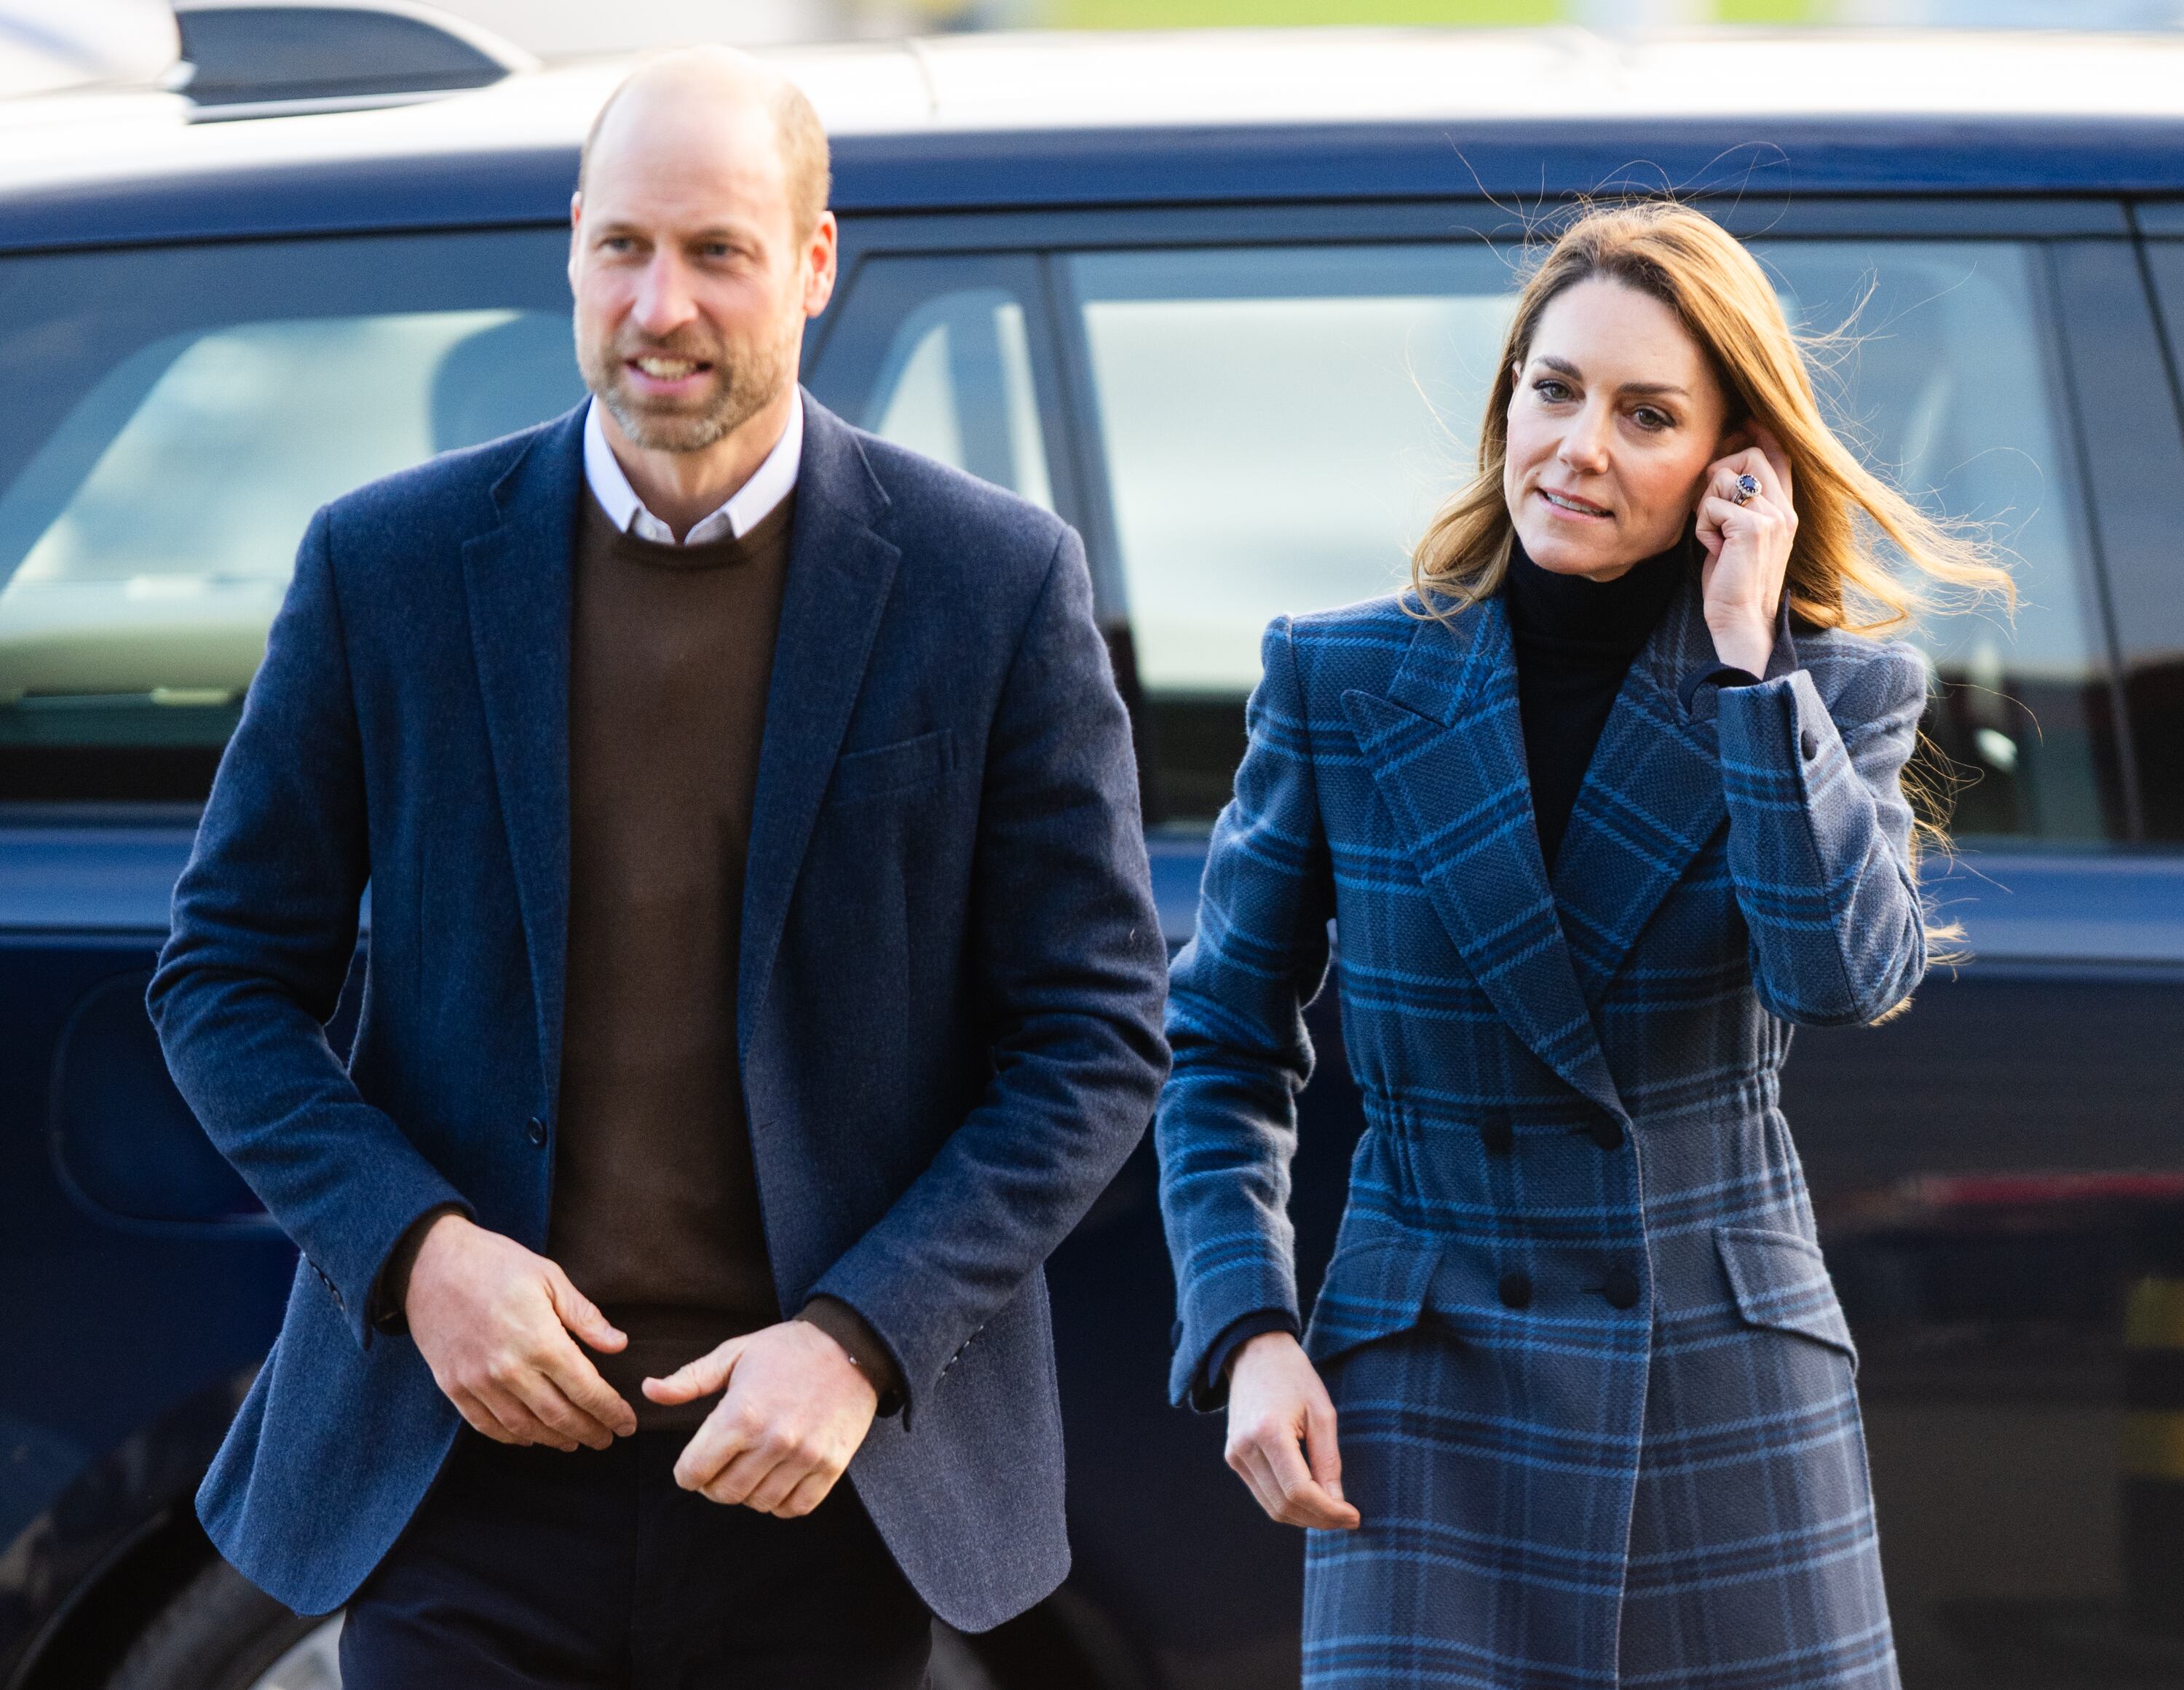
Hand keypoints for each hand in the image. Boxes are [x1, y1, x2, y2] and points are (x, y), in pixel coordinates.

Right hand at [403, 1212, 636, 1450]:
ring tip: (574, 1441)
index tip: (627, 1424)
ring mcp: (478, 1382)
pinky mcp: (454, 1387)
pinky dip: (513, 1437)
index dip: (610, 1411)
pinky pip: (486, 1425)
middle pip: (559, 1416)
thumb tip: (619, 1345)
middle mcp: (510, 1369)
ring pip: (525, 1427)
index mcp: (540, 1340)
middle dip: (589, 1431)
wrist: (431, 1263)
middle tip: (607, 1440)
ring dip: (554, 1439)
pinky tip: (530, 1436)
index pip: (586, 1390)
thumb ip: (584, 1317)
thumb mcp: (549, 1277)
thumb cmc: (496, 1264)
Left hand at [646, 1320, 878, 1516]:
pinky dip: (780, 1502)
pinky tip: (777, 1480)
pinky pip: (795, 1507)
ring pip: (758, 1503)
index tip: (692, 1466)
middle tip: (720, 1468)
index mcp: (742, 1413)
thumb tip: (649, 1391)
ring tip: (750, 1469)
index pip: (695, 1471)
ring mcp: (805, 1456)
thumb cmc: (788, 1349)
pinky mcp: (831, 1466)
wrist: (853, 1346)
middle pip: (724, 1493)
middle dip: (713, 1485)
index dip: (686, 1473)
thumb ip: (690, 1379)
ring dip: (747, 1492)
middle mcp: (773, 1440)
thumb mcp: (735, 1354)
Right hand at [1224, 1331, 1360, 1530]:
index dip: (1328, 1511)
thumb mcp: (1322, 1412)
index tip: (1355, 1516)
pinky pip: (1263, 1494)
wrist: (1255, 1354)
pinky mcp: (1234, 1458)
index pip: (1299, 1490)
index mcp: (1268, 1432)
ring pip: (1272, 1507)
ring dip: (1305, 1517)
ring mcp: (1235, 1455)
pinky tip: (1312, 1499)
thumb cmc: (1294, 1377)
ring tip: (1333, 1512)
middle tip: (1348, 1518)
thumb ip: (1328, 1460)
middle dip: (1319, 1519)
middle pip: (1284, 1505)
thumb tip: (1337, 1504)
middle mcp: (1244, 1448)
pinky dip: (1288, 1504)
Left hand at [1695, 423, 1797, 676]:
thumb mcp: (1740, 537)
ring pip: (1724, 477)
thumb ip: (1741, 504)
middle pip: (1749, 455)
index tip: (1743, 425)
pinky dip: (1702, 526)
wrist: (1742, 621)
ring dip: (1705, 505)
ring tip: (1714, 536)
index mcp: (1785, 510)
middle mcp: (1784, 509)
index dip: (1759, 435)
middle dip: (1717, 474)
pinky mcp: (1752, 528)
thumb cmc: (1733, 582)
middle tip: (1709, 508)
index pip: (1779, 456)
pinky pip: (1711, 504)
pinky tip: (1714, 549)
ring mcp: (1772, 517)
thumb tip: (1723, 467)